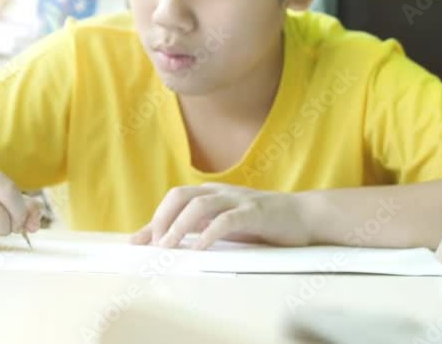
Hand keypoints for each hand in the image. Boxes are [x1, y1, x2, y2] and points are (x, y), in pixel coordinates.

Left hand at [130, 183, 312, 249]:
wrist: (304, 216)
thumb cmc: (263, 222)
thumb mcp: (226, 223)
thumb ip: (199, 228)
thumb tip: (168, 241)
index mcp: (211, 193)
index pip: (174, 200)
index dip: (154, 220)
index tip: (137, 242)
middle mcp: (220, 192)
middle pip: (180, 195)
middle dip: (162, 219)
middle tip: (153, 245)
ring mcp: (237, 200)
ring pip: (200, 205)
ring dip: (179, 226)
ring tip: (168, 247)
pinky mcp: (254, 212)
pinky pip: (226, 220)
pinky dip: (209, 234)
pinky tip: (199, 248)